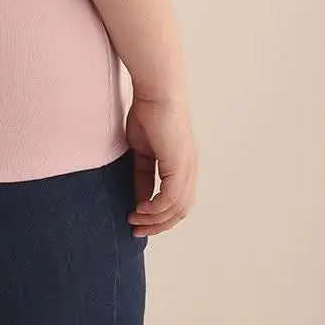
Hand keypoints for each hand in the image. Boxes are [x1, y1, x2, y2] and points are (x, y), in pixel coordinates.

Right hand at [125, 90, 197, 237]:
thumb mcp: (141, 151)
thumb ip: (143, 175)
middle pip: (180, 210)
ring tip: (135, 222)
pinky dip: (156, 208)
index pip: (176, 201)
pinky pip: (170, 198)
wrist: (156, 93)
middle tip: (137, 231)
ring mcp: (186, 169)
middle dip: (158, 225)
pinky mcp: (179, 166)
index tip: (138, 222)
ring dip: (155, 220)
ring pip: (177, 208)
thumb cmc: (148, 114)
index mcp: (182, 166)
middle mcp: (189, 170)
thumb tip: (140, 199)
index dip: (158, 216)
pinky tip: (141, 209)